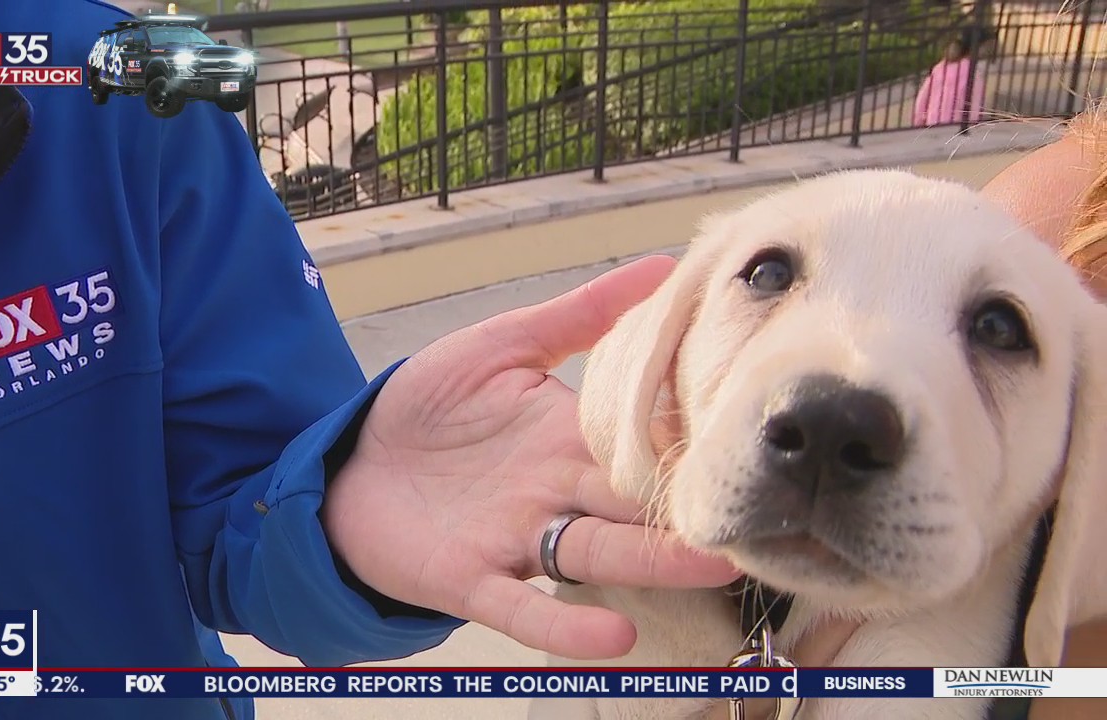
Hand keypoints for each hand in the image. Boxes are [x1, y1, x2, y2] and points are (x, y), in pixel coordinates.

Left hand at [324, 255, 740, 659]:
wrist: (348, 460)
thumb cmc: (426, 404)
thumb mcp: (502, 346)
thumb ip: (578, 315)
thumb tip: (661, 264)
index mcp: (569, 435)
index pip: (644, 437)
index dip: (690, 436)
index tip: (750, 429)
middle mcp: (558, 491)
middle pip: (634, 501)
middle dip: (690, 507)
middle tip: (760, 510)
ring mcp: (518, 538)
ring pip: (597, 552)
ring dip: (654, 562)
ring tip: (712, 565)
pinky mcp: (471, 579)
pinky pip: (524, 607)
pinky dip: (566, 624)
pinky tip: (614, 638)